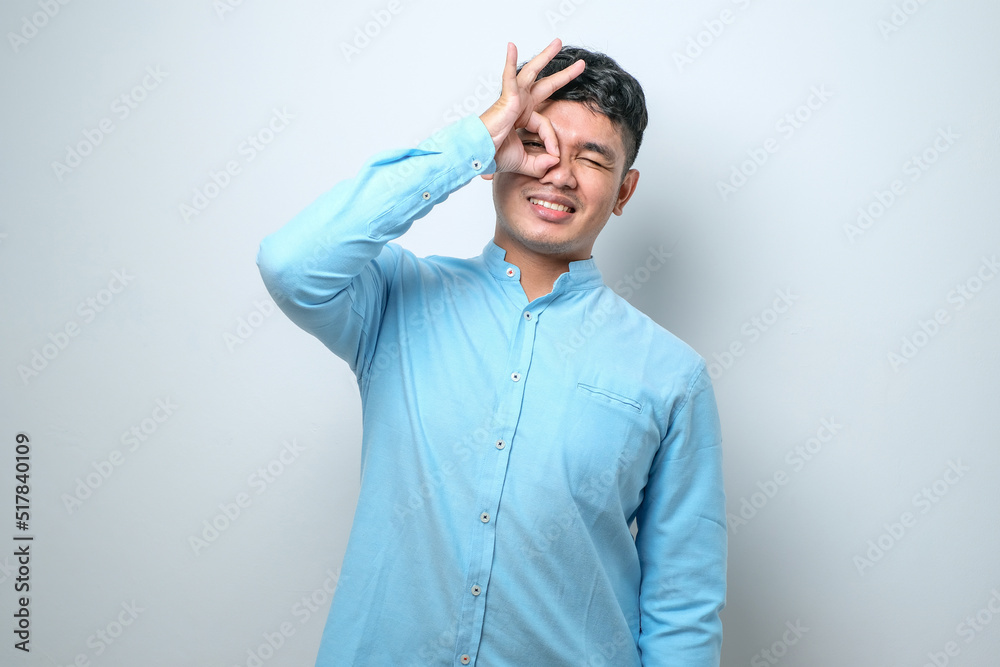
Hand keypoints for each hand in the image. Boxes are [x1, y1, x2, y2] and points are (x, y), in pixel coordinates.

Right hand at [478, 38, 584, 180]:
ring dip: (545, 57)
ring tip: (558, 43)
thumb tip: (555, 161)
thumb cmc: (494, 155)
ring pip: (532, 73)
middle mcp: (520, 104)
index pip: (546, 125)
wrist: (480, 154)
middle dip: (564, 75)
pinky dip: (510, 61)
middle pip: (546, 85)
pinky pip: (510, 76)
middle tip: (579, 65)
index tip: (554, 156)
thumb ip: (540, 163)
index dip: (552, 141)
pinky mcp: (507, 97)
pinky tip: (511, 46)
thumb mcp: (524, 162)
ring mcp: (514, 98)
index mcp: (523, 118)